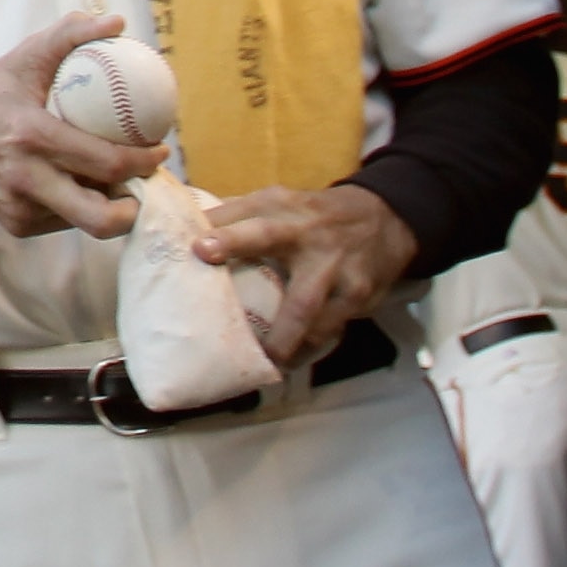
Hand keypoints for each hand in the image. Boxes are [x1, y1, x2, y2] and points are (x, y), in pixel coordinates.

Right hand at [0, 11, 167, 239]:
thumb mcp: (25, 57)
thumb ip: (70, 35)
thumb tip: (118, 23)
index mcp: (33, 136)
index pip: (107, 163)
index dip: (145, 162)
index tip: (159, 151)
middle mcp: (26, 178)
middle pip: (100, 217)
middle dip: (134, 209)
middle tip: (143, 185)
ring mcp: (19, 207)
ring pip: (84, 221)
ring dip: (106, 204)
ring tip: (113, 182)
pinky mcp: (15, 224)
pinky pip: (64, 224)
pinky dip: (78, 207)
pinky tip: (77, 186)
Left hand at [195, 184, 417, 368]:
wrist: (384, 219)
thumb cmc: (312, 217)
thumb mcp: (277, 204)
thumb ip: (234, 217)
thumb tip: (182, 235)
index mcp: (277, 206)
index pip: (242, 215)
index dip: (222, 232)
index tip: (199, 248)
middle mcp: (303, 231)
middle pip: (268, 239)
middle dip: (243, 261)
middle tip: (218, 284)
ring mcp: (333, 265)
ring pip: (305, 304)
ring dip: (283, 337)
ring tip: (262, 361)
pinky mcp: (357, 293)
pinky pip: (330, 327)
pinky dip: (308, 348)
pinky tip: (290, 362)